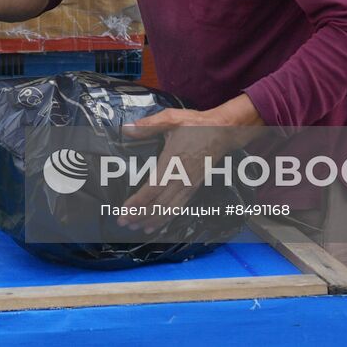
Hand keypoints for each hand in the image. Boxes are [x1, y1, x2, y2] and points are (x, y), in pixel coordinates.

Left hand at [116, 96, 262, 232]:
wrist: (223, 131)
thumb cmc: (196, 125)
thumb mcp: (171, 119)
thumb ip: (148, 126)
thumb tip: (126, 128)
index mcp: (172, 161)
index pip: (152, 188)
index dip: (137, 202)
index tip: (123, 211)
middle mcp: (181, 178)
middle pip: (158, 204)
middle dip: (139, 216)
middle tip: (123, 223)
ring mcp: (189, 185)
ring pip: (169, 209)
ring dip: (152, 220)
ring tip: (136, 228)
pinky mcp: (194, 188)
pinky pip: (179, 207)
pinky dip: (167, 219)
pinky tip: (157, 224)